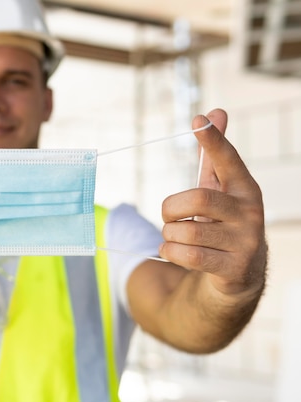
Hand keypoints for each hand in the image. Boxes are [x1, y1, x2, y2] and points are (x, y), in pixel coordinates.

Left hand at [159, 109, 266, 297]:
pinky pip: (187, 255)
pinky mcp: (233, 268)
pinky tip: (174, 251)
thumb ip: (214, 156)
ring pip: (186, 231)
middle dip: (170, 207)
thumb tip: (216, 111)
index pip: (227, 160)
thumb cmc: (222, 221)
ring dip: (169, 234)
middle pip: (197, 199)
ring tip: (176, 237)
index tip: (198, 120)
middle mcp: (250, 212)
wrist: (239, 273)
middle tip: (168, 215)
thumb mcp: (219, 188)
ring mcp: (245, 242)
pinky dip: (170, 252)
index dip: (212, 141)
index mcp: (244, 188)